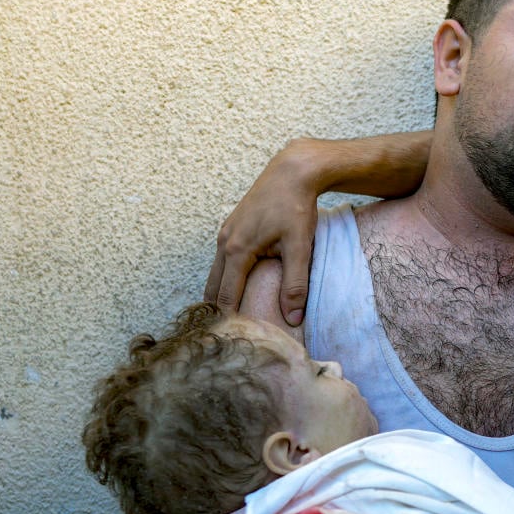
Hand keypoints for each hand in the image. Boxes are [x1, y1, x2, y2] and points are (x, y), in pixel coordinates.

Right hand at [204, 139, 320, 324]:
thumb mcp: (300, 248)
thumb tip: (293, 319)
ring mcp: (226, 233)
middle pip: (214, 287)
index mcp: (237, 251)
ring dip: (220, 294)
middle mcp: (224, 242)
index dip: (227, 320)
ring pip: (217, 273)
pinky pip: (223, 260)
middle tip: (220, 337)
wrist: (291, 172)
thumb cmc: (296, 208)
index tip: (227, 342)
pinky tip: (235, 288)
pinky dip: (225, 277)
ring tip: (226, 319)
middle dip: (216, 311)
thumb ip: (295, 284)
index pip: (226, 296)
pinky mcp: (233, 227)